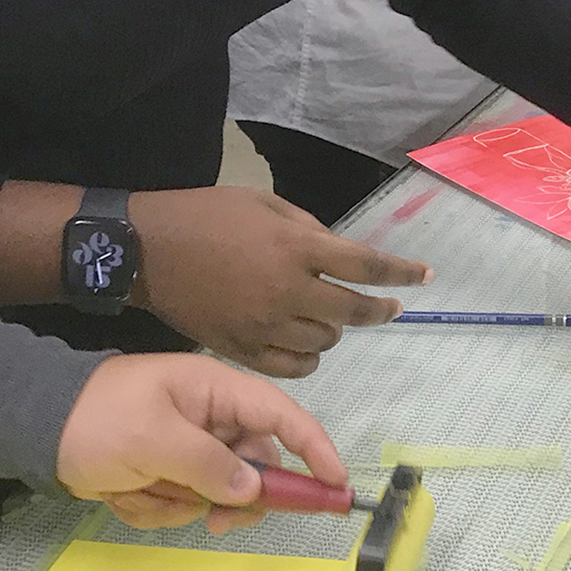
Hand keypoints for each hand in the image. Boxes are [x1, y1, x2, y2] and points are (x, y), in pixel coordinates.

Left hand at [57, 354, 347, 533]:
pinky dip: (155, 506)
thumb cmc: (97, 420)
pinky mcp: (167, 471)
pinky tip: (123, 492)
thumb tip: (252, 491)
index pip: (282, 416)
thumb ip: (209, 465)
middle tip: (213, 521)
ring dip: (178, 502)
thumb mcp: (153, 440)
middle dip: (231, 497)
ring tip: (137, 490)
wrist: (32, 426)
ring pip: (216, 492)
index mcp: (216, 390)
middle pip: (254, 466)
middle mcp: (211, 417)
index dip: (315, 449)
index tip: (336, 485)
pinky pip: (183, 502)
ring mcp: (189, 446)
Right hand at [129, 186, 432, 376]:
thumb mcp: (265, 203)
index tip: (426, 275)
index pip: (367, 266)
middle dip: (380, 309)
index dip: (402, 272)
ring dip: (337, 328)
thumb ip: (310, 230)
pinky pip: (295, 367)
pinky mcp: (241, 350)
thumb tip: (344, 255)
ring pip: (327, 341)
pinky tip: (307, 342)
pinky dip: (310, 357)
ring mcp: (263, 325)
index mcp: (296, 247)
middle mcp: (287, 291)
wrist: (144, 250)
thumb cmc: (206, 215)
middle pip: (354, 311)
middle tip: (389, 306)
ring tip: (329, 314)